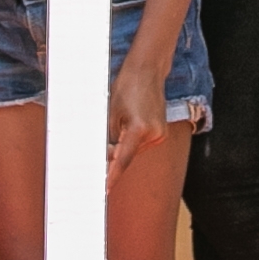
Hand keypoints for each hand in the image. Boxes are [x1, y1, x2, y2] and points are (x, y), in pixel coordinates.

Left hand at [107, 59, 170, 182]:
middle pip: (128, 156)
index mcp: (140, 129)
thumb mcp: (111, 113)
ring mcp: (160, 134)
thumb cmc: (127, 86)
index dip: (112, 175)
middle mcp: (154, 134)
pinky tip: (126, 126)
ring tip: (116, 125)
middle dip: (113, 157)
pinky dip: (131, 141)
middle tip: (97, 159)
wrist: (147, 71)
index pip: (123, 159)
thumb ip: (108, 137)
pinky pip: (141, 144)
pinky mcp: (161, 132)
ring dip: (122, 147)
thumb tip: (102, 156)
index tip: (104, 188)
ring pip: (134, 150)